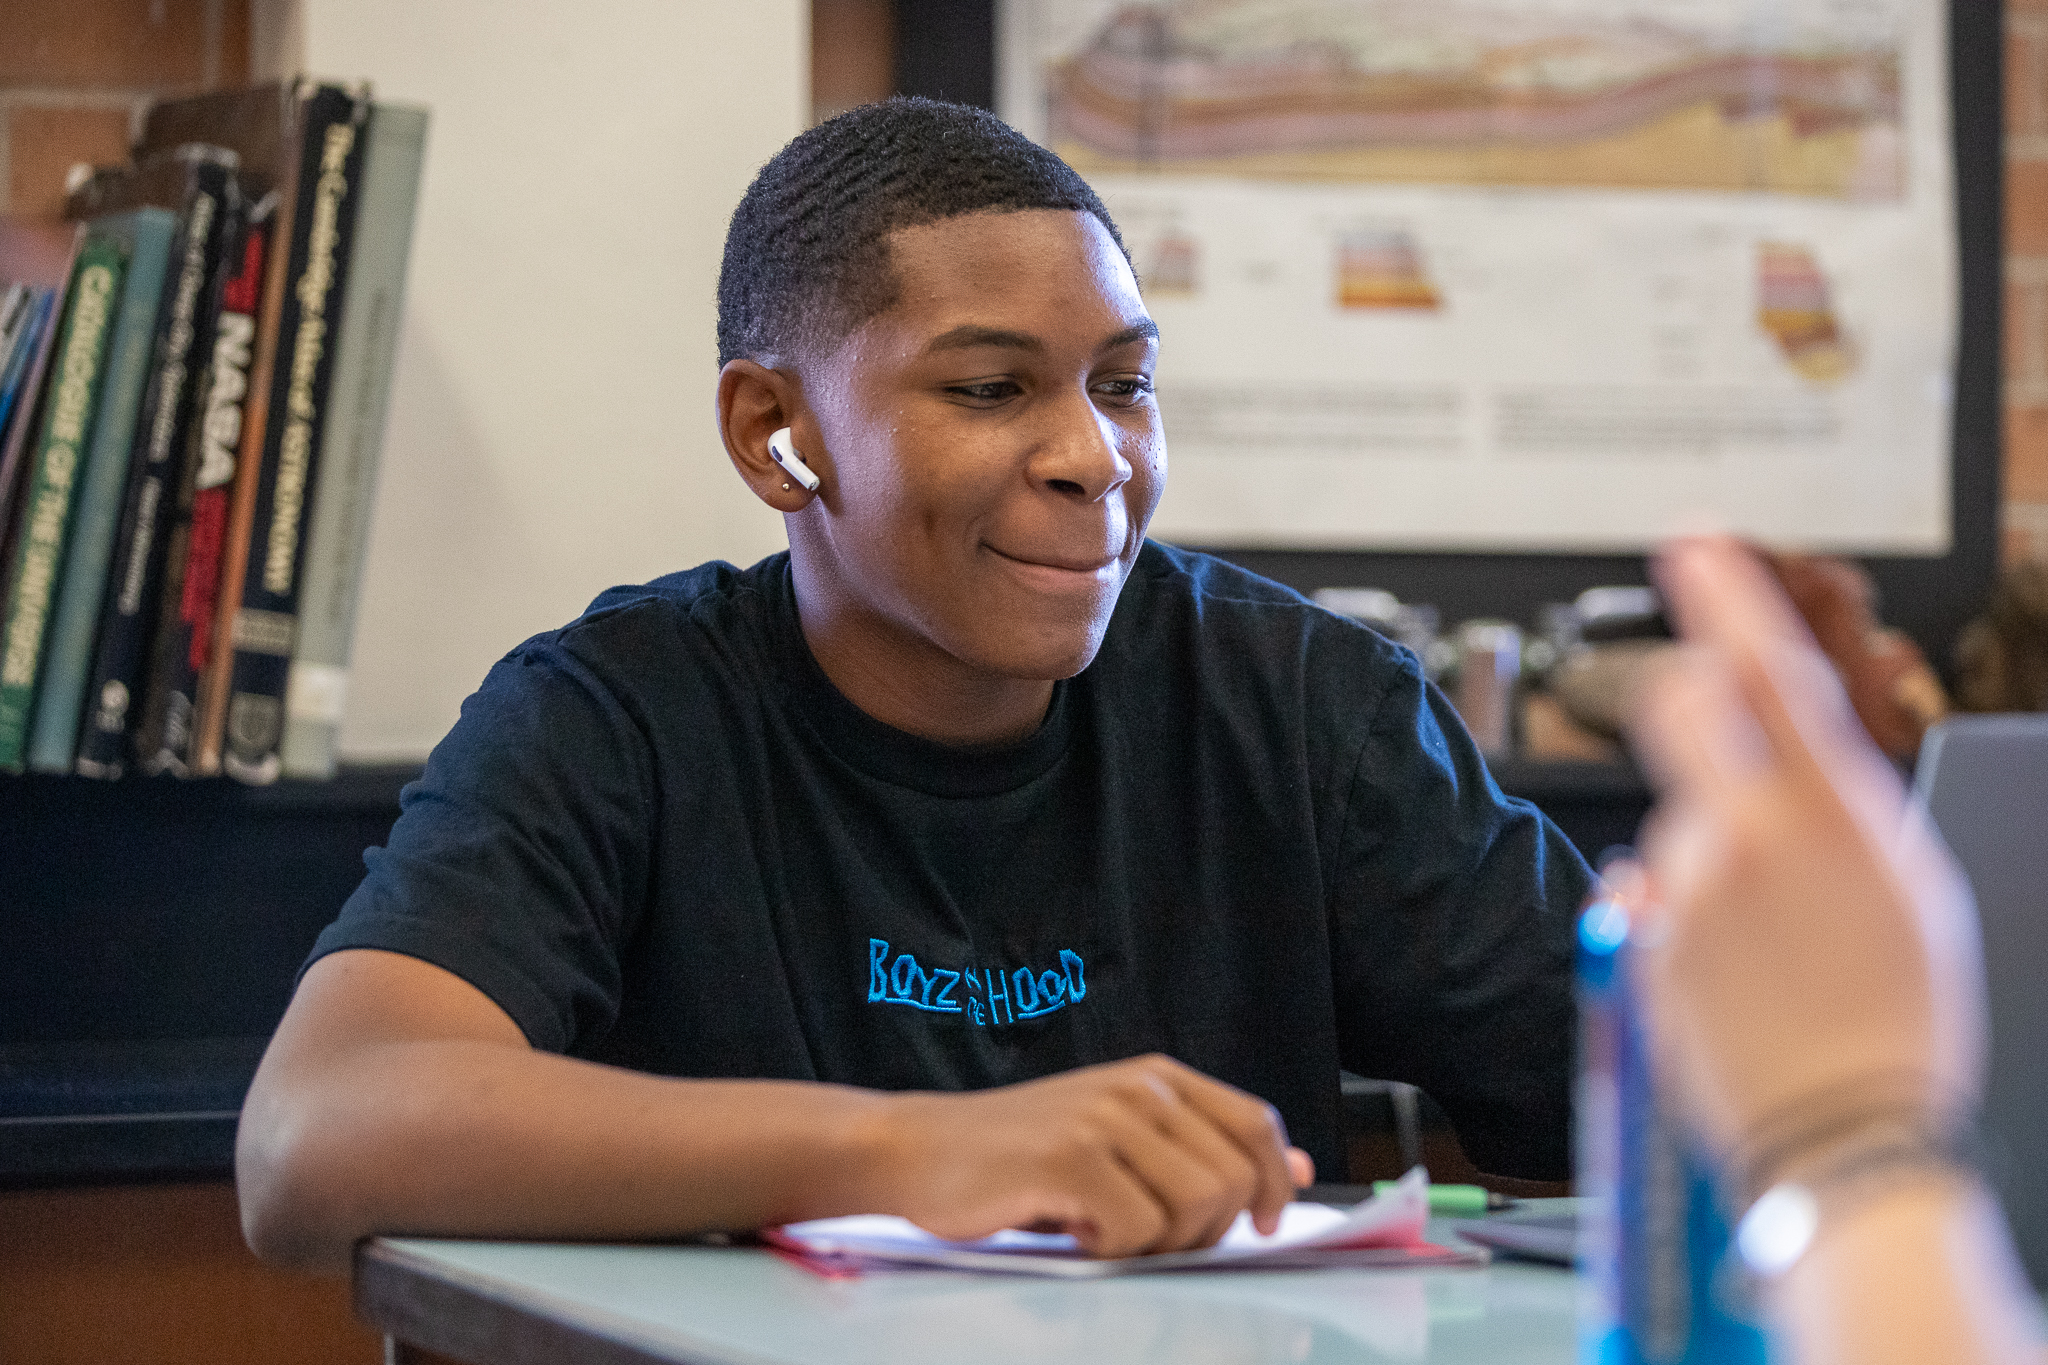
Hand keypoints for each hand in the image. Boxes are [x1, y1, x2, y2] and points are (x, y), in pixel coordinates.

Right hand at [868, 1054, 1313, 1257]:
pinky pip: (1137, 1232)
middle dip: (1204, 1231)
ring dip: (1158, 1245)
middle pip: (1233, 1179)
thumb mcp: (1118, 1140)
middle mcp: (1138, 1088)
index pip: (1257, 1124)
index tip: (1260, 1224)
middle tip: (1147, 1239)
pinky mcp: (1071, 1157)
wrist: (917, 1149)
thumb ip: (1200, 1150)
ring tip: (1105, 1233)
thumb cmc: (1018, 1157)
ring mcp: (1104, 1119)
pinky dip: (1109, 1252)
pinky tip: (1071, 1232)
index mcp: (1156, 1077)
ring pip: (1195, 1208)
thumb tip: (1297, 1171)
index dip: (1272, 1183)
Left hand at [1619, 537, 1984, 1159]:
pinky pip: (1655, 894)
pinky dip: (1688, 913)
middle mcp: (1741, 836)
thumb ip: (1838, 807)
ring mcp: (1681, 891)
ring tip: (1775, 941)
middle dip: (1688, 694)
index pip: (1760, 668)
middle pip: (1678, 708)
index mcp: (1828, 813)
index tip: (1692, 540)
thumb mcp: (1911, 888)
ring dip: (1712, 850)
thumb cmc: (1904, 1021)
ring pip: (1678, 820)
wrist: (1845, 1142)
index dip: (1723, 592)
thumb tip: (1778, 763)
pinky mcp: (1639, 942)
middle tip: (1714, 719)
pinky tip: (1740, 976)